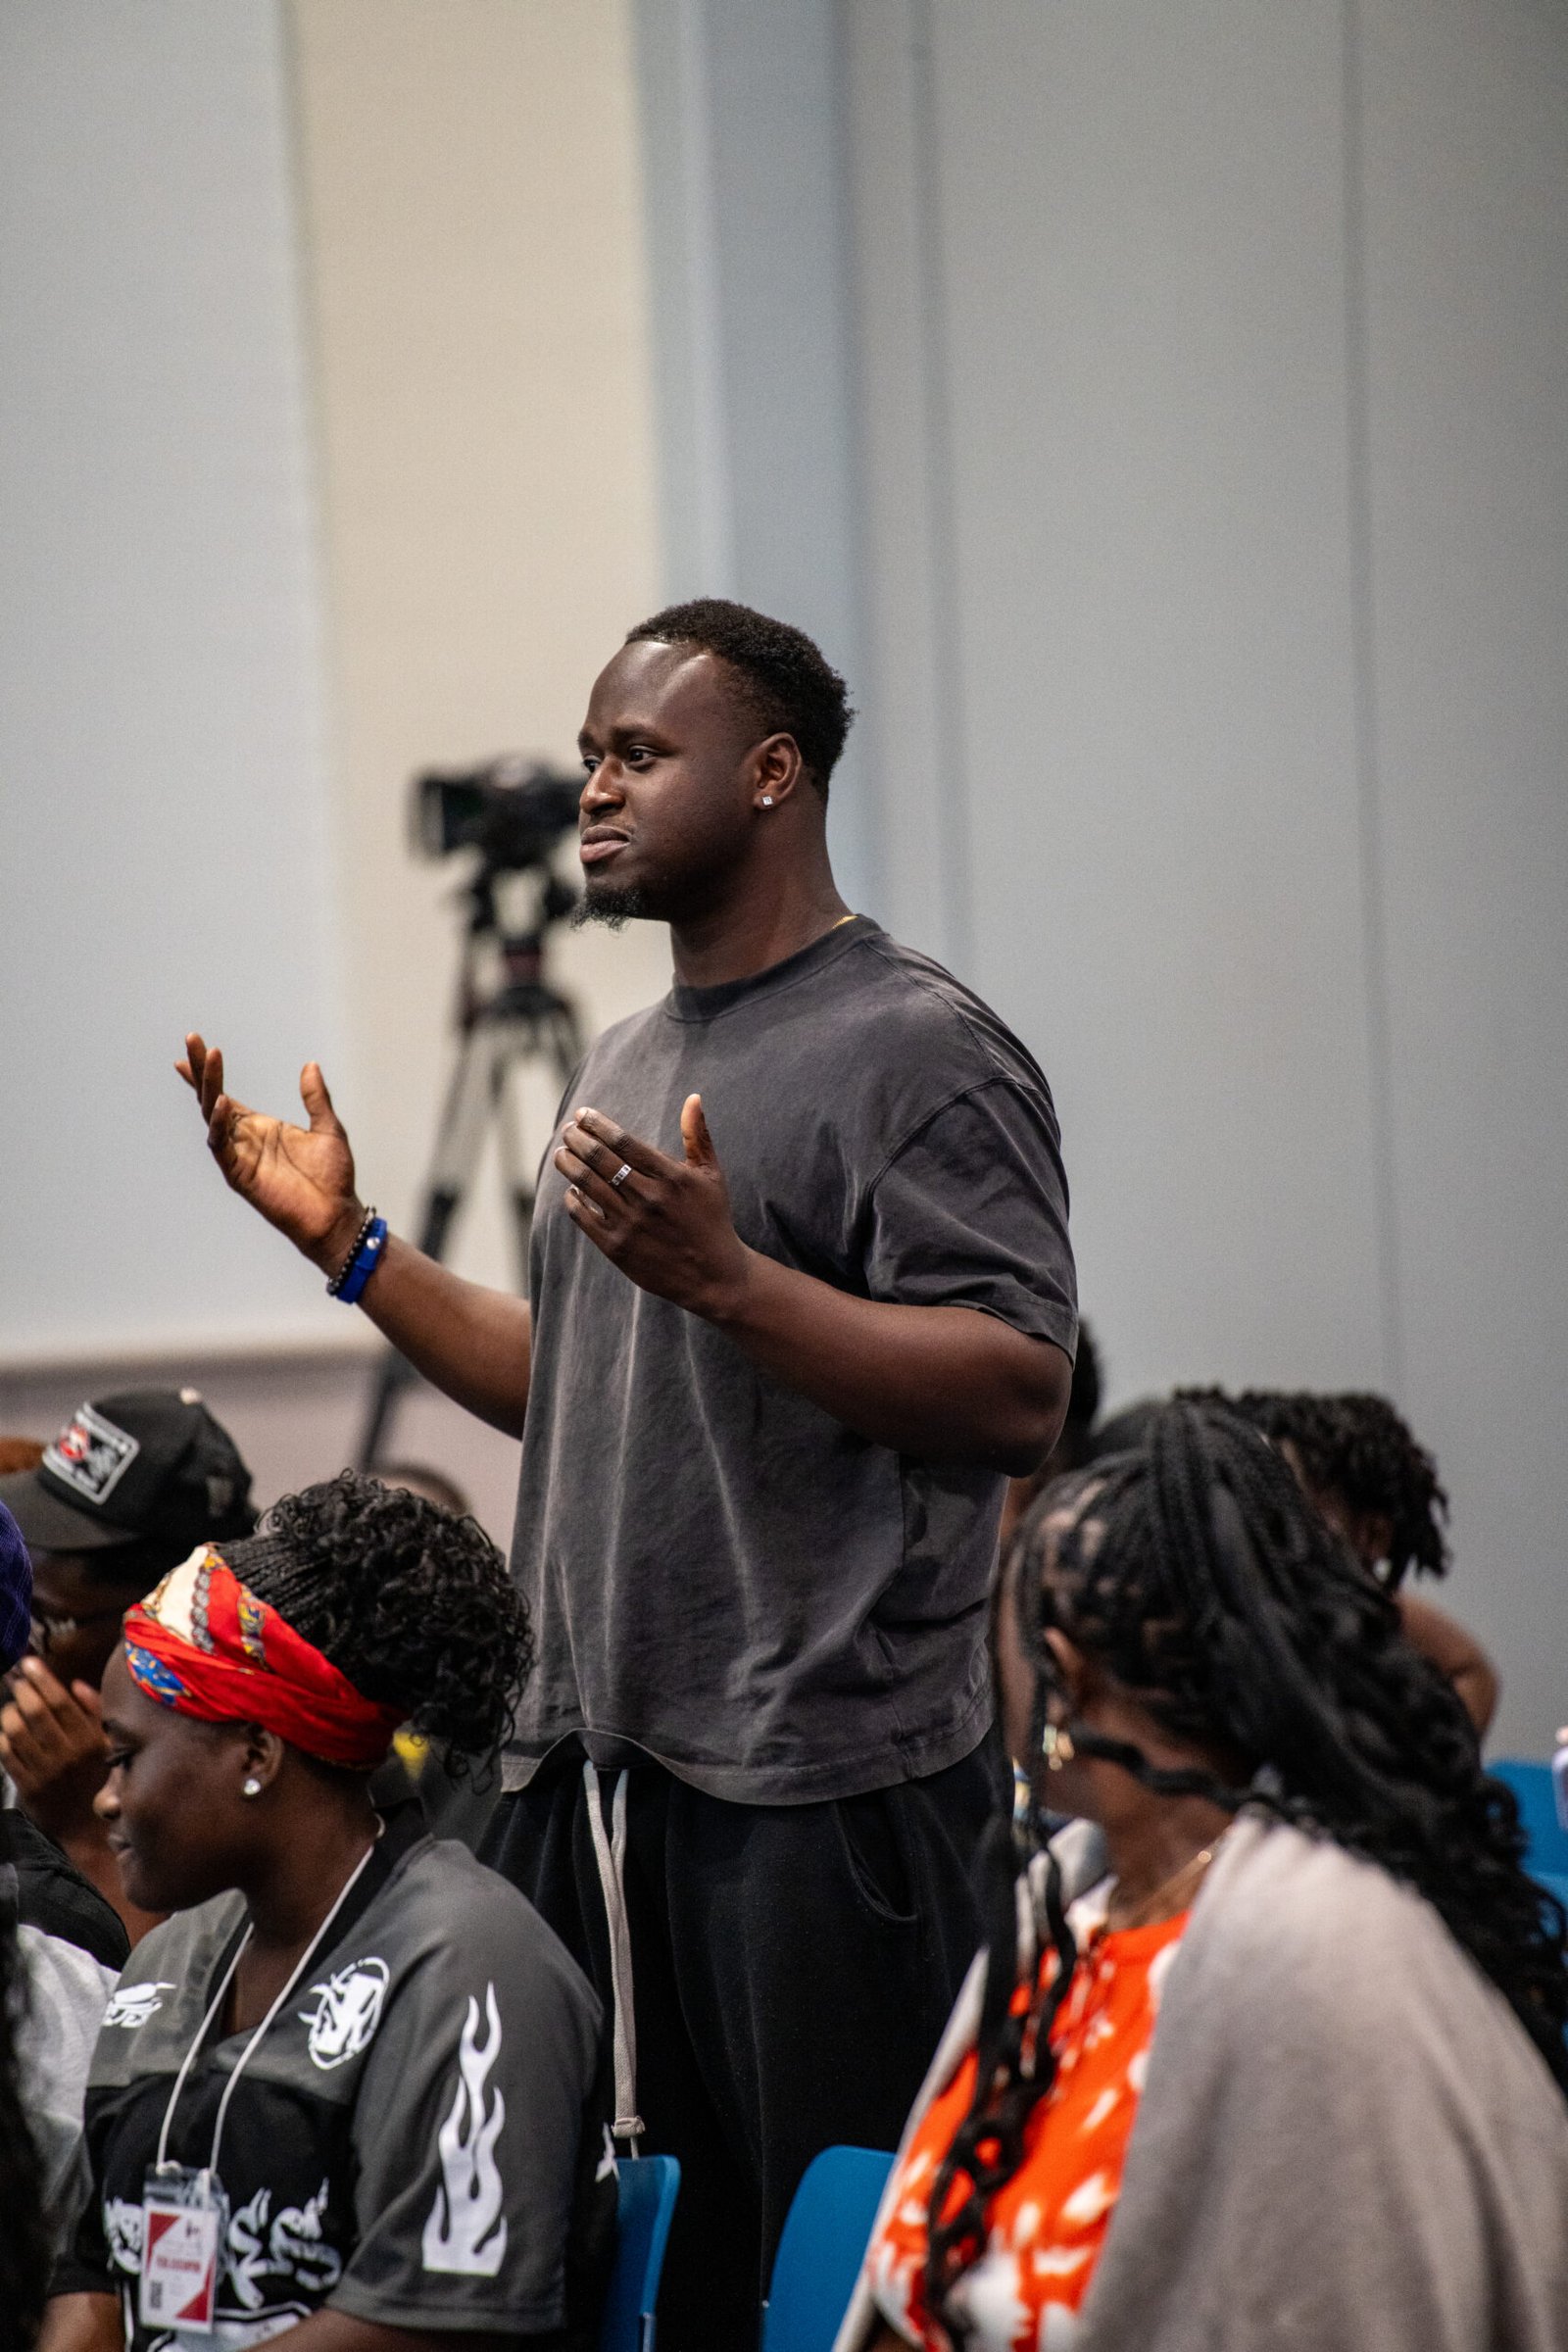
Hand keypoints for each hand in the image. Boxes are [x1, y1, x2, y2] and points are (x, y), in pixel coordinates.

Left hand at [1, 1658, 110, 1835]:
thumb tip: (76, 1685)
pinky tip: (6, 1731)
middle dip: (23, 1691)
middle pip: (36, 1713)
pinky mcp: (27, 1788)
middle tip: (18, 1680)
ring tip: (12, 1707)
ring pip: (16, 1732)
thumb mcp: (108, 1744)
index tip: (30, 1663)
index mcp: (91, 1742)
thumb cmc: (98, 1778)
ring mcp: (45, 1773)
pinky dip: (2, 1738)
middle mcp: (67, 1756)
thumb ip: (96, 1713)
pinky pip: (7, 1755)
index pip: (61, 1703)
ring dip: (9, 1713)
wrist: (84, 1828)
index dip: (43, 1680)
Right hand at [177, 1033, 365, 1270]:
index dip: (208, 1074)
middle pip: (212, 1098)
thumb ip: (316, 1099)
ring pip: (212, 1116)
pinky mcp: (239, 1175)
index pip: (225, 1096)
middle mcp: (244, 1139)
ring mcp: (239, 1156)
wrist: (336, 1216)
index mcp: (260, 1128)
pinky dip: (219, 1124)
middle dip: (202, 1070)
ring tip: (211, 1057)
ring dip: (209, 1087)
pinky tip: (222, 1101)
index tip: (194, 1047)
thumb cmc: (332, 1178)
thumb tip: (310, 1066)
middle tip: (192, 1039)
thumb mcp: (328, 1129)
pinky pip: (221, 1146)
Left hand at [554, 1095, 750, 1318]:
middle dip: (577, 1139)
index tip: (582, 1115)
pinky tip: (574, 1189)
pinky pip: (583, 1216)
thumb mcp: (712, 1176)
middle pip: (599, 1159)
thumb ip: (698, 1136)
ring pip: (586, 1185)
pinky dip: (573, 1198)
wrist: (713, 1276)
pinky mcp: (617, 1248)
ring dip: (568, 1164)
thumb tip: (693, 1097)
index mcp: (671, 1177)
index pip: (623, 1142)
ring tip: (562, 1153)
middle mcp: (649, 1198)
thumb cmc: (712, 1219)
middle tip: (568, 1131)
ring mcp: (630, 1224)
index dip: (598, 1125)